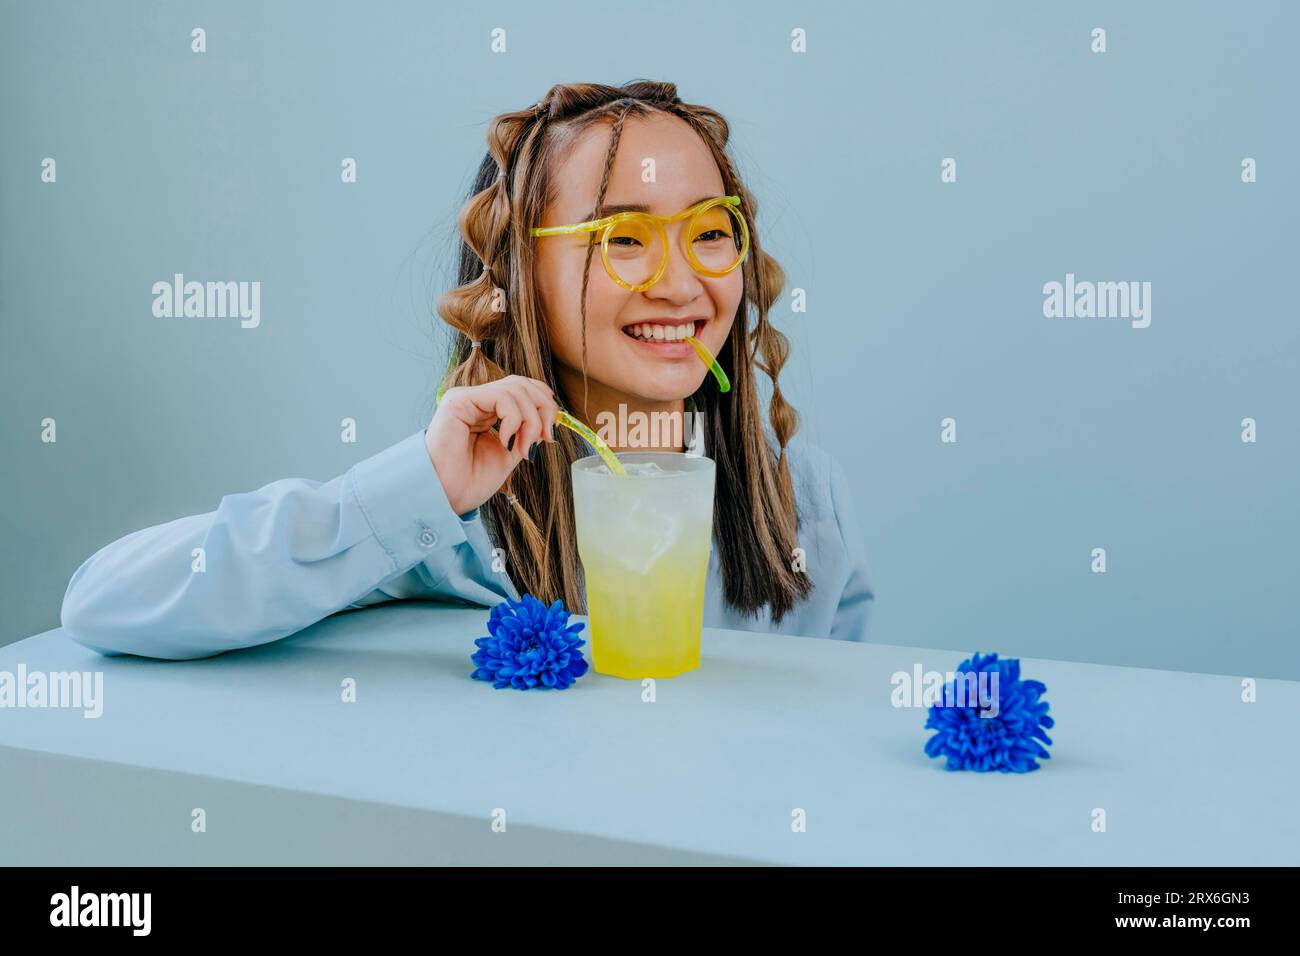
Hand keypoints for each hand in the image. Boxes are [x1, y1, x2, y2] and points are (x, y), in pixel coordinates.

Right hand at [424, 375, 559, 514]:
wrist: (447, 497)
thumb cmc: (470, 481)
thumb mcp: (510, 453)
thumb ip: (526, 432)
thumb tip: (549, 420)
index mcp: (488, 411)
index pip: (524, 389)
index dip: (545, 405)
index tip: (550, 434)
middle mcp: (477, 401)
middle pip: (523, 384)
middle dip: (544, 410)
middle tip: (545, 439)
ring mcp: (467, 398)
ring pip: (516, 388)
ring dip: (530, 420)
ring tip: (522, 448)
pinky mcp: (458, 400)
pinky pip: (501, 397)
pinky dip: (513, 419)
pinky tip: (506, 441)